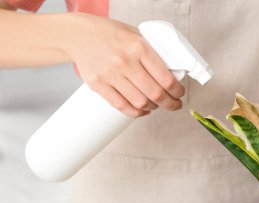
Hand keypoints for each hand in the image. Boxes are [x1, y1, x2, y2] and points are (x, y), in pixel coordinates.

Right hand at [64, 13, 184, 116]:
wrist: (79, 34)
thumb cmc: (110, 34)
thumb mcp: (136, 34)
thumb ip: (153, 52)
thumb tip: (172, 70)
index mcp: (139, 47)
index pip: (165, 78)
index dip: (177, 91)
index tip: (180, 94)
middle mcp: (125, 61)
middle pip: (155, 94)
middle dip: (170, 104)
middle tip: (174, 104)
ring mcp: (110, 74)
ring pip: (140, 103)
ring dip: (153, 108)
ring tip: (157, 105)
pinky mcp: (98, 85)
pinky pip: (121, 106)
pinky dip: (136, 112)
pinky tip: (143, 110)